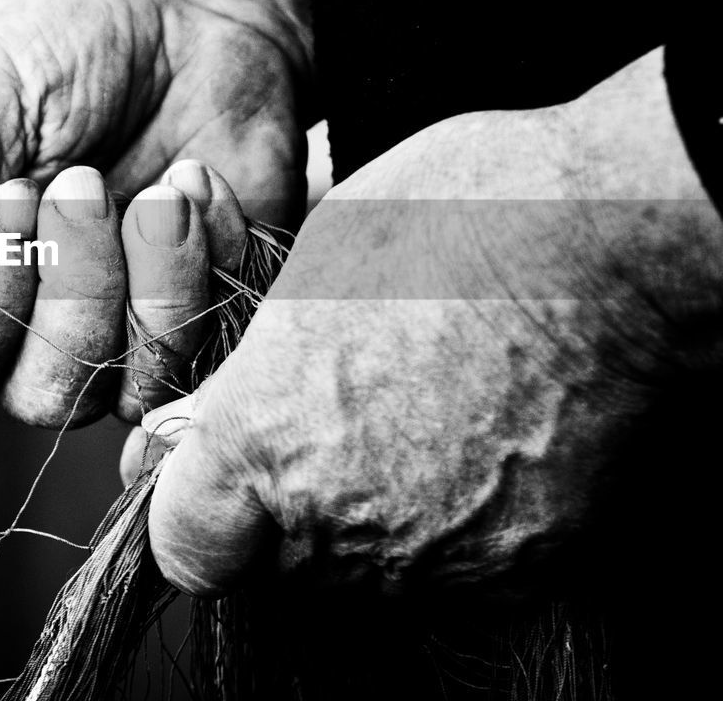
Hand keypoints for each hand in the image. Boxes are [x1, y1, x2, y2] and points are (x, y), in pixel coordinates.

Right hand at [0, 0, 315, 425]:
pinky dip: (204, 257)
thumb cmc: (75, 36)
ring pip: (128, 387)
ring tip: (160, 185)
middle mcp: (41, 317)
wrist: (195, 1)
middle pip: (39, 395)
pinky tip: (196, 181)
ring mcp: (128, 325)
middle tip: (85, 179)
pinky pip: (206, 346)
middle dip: (74, 287)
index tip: (14, 190)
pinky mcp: (208, 314)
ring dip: (149, 277)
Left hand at [138, 49, 722, 595]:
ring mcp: (432, 557)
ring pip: (357, 573)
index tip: (210, 463)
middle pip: (271, 563)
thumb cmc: (449, 223)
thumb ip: (245, 377)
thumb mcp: (307, 272)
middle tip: (321, 424)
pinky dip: (443, 527)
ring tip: (407, 421)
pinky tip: (472, 446)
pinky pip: (446, 572)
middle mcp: (337, 522)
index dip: (191, 506)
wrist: (612, 244)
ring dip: (360, 519)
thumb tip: (202, 423)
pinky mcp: (516, 567)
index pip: (185, 544)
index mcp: (264, 439)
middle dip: (277, 507)